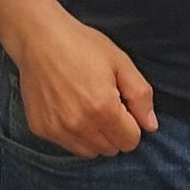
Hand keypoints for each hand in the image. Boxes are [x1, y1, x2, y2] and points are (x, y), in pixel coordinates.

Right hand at [6, 8, 158, 157]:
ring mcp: (58, 129)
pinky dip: (72, 134)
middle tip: (104, 104)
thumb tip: (150, 126)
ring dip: (94, 137)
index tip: (122, 106)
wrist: (39, 38)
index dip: (131, 124)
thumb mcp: (120, 62)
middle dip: (114, 132)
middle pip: (111, 149)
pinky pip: (66, 144)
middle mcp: (80, 126)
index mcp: (104, 109)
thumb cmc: (81, 45)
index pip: (130, 141)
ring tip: (87, 108)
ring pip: (89, 152)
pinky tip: (68, 108)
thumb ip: (141, 96)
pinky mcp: (41, 129)